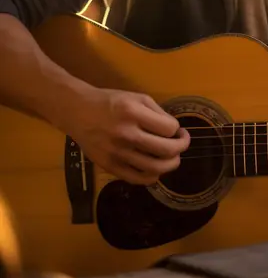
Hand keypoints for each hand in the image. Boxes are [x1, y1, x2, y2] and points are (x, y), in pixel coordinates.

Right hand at [66, 85, 189, 184]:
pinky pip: (138, 179)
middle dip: (181, 147)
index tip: (177, 129)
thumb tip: (174, 130)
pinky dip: (152, 177)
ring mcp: (117, 153)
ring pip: (155, 168)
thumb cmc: (109, 102)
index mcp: (133, 113)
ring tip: (172, 157)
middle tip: (181, 143)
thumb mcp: (136, 97)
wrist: (77, 111)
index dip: (177, 130)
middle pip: (166, 150)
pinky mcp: (109, 166)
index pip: (169, 128)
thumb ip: (157, 112)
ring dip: (171, 164)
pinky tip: (155, 169)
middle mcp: (126, 134)